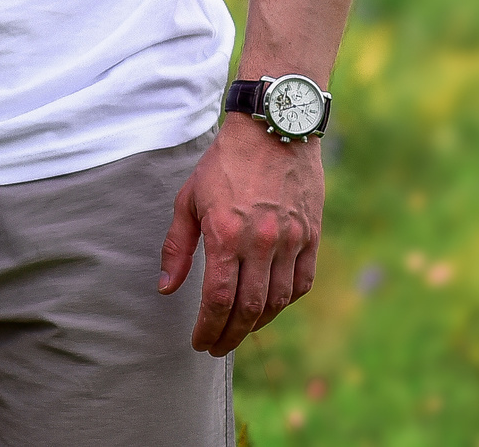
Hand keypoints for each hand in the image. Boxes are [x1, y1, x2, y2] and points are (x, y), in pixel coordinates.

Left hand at [158, 115, 324, 354]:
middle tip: (217, 348)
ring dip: (258, 324)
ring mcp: (291, 240)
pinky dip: (286, 302)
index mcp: (225, 233)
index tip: (200, 343)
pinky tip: (269, 308)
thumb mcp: (188, 200)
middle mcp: (261, 242)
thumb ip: (177, 247)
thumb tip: (166, 288)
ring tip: (239, 331)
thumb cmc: (223, 164)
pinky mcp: (311, 235)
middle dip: (231, 335)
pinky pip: (302, 283)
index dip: (209, 328)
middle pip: (249, 308)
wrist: (272, 130)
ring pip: (277, 300)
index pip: (219, 299)